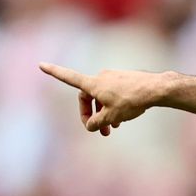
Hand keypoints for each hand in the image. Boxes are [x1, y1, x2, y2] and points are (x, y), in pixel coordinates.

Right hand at [38, 63, 166, 135]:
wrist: (155, 89)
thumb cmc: (132, 101)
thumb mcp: (111, 117)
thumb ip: (97, 122)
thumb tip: (92, 126)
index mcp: (93, 84)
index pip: (69, 77)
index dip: (54, 72)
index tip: (41, 64)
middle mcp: (101, 77)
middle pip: (87, 97)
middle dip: (91, 115)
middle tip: (99, 131)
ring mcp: (112, 77)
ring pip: (102, 98)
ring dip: (104, 114)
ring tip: (113, 130)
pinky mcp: (123, 80)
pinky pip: (112, 95)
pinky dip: (113, 107)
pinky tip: (123, 119)